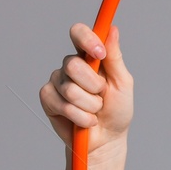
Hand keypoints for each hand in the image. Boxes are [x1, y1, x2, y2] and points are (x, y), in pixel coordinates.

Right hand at [40, 22, 133, 151]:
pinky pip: (62, 104)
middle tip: (101, 95)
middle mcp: (71, 66)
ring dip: (90, 105)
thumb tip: (112, 29)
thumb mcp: (122, 83)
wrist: (107, 139)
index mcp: (89, 56)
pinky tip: (84, 120)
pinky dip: (79, 116)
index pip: (78, 33)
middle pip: (73, 65)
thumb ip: (115, 57)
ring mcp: (57, 81)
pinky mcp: (48, 99)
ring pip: (70, 89)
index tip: (99, 54)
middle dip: (93, 86)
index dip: (86, 40)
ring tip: (95, 110)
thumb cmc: (116, 110)